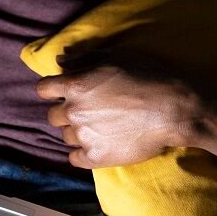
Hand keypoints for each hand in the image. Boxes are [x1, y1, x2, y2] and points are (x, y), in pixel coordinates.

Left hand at [37, 50, 206, 169]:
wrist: (173, 110)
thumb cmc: (148, 77)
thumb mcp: (117, 57)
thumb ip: (84, 59)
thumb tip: (61, 60)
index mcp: (75, 85)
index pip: (43, 89)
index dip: (53, 90)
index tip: (65, 92)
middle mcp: (74, 112)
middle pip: (52, 115)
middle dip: (66, 111)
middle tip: (87, 110)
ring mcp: (84, 136)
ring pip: (65, 136)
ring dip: (76, 131)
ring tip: (98, 127)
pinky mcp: (96, 157)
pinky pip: (74, 159)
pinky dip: (81, 153)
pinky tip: (96, 145)